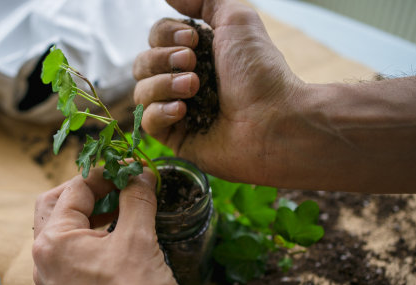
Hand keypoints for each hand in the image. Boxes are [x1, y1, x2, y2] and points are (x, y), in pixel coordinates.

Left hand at [32, 167, 185, 284]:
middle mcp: (44, 261)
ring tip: (124, 210)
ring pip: (64, 234)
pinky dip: (92, 240)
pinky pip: (72, 258)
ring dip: (90, 216)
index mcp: (53, 241)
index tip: (130, 169)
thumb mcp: (140, 240)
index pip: (73, 190)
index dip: (104, 174)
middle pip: (56, 208)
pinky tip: (119, 240)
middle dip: (87, 192)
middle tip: (118, 185)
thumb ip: (137, 199)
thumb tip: (140, 174)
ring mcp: (54, 283)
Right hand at [133, 0, 303, 184]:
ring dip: (163, 84)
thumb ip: (203, 0)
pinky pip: (147, 121)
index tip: (193, 39)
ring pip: (141, 91)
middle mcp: (182, 81)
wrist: (274, 119)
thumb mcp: (236, 19)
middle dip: (163, 58)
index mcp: (195, 54)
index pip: (155, 38)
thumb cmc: (260, 71)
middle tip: (192, 63)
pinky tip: (182, 110)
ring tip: (193, 87)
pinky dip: (160, 112)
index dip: (166, 34)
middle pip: (142, 63)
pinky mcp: (176, 139)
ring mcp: (177, 111)